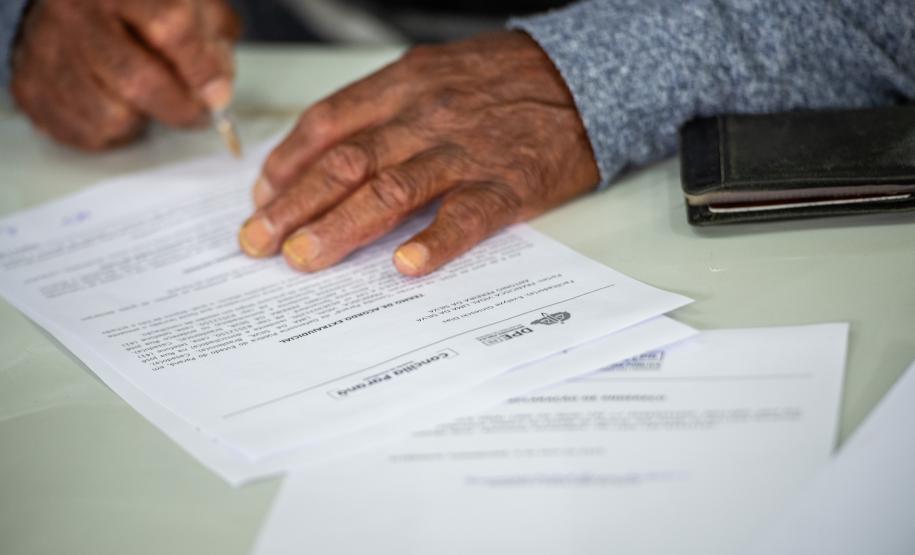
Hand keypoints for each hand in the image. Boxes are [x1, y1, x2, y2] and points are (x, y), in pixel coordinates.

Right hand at [11, 0, 240, 149]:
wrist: (78, 1)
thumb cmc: (142, 7)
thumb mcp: (190, 3)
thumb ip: (212, 40)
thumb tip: (218, 89)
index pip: (169, 25)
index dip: (200, 67)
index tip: (218, 94)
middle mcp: (75, 10)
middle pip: (136, 79)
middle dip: (180, 108)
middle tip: (199, 114)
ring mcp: (46, 47)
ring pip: (111, 114)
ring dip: (143, 119)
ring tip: (147, 100)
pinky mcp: (30, 83)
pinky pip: (84, 132)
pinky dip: (113, 131)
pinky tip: (117, 104)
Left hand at [238, 31, 599, 275]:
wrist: (583, 77)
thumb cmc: (502, 80)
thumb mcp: (434, 72)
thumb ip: (379, 106)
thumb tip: (320, 151)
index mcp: (404, 86)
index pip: (329, 125)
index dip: (288, 163)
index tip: (262, 196)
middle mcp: (427, 116)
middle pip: (346, 163)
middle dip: (294, 206)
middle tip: (258, 242)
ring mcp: (467, 151)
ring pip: (391, 190)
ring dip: (341, 228)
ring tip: (305, 259)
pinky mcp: (508, 185)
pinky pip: (466, 217)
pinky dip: (434, 242)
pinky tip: (404, 266)